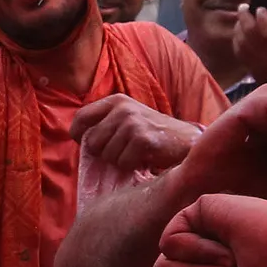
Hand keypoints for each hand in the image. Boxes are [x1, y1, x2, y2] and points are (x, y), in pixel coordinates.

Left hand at [73, 94, 204, 175]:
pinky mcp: (142, 139)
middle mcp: (122, 108)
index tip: (86, 145)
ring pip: (107, 155)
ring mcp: (132, 123)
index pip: (81, 118)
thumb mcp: (129, 118)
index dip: (78, 135)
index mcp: (116, 100)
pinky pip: (123, 163)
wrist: (187, 140)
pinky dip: (132, 166)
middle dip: (104, 153)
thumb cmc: (154, 133)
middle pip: (92, 141)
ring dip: (120, 160)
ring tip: (136, 152)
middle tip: (123, 150)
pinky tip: (145, 158)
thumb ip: (105, 124)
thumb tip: (79, 140)